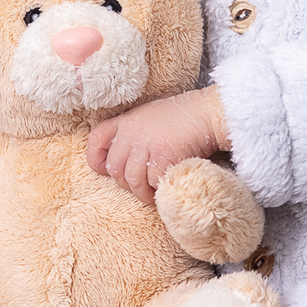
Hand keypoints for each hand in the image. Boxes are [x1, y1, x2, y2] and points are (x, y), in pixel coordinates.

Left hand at [86, 87, 229, 204]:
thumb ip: (136, 134)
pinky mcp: (163, 156)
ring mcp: (146, 144)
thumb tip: (129, 161)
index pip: (97, 139)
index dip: (96, 158)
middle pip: (114, 167)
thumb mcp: (152, 118)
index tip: (104, 170)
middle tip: (142, 186)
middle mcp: (132, 132)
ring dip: (142, 192)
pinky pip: (152, 182)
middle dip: (125, 184)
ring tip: (153, 194)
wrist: (209, 112)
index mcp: (127, 121)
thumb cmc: (185, 117)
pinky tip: (167, 185)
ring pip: (131, 180)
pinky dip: (159, 189)